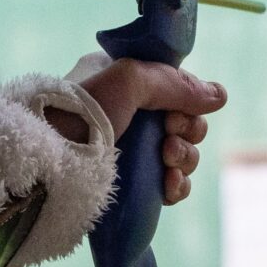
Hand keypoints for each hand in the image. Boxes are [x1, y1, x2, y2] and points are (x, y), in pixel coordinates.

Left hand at [47, 58, 227, 205]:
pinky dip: (176, 185)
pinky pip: (167, 184)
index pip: (172, 86)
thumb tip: (219, 96)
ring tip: (168, 164)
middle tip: (169, 141)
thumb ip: (176, 84)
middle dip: (187, 133)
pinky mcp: (126, 184)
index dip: (185, 101)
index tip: (175, 113)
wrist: (46, 165)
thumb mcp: (129, 79)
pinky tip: (170, 188)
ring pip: (177, 153)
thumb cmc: (81, 112)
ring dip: (184, 159)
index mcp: (119, 79)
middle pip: (181, 121)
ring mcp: (125, 150)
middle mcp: (123, 112)